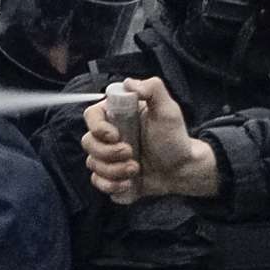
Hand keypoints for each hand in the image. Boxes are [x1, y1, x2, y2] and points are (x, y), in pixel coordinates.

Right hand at [83, 76, 219, 204]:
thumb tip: (129, 83)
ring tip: (136, 169)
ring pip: (92, 165)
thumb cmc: (174, 138)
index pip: (91, 116)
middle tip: (131, 153)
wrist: (182, 169)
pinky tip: (130, 183)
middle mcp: (108, 137)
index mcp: (116, 117)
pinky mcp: (110, 177)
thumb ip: (152, 89)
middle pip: (88, 143)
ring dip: (114, 170)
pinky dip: (113, 186)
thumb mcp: (168, 110)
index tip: (115, 135)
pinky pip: (98, 183)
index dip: (98, 127)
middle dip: (108, 153)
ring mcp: (107, 158)